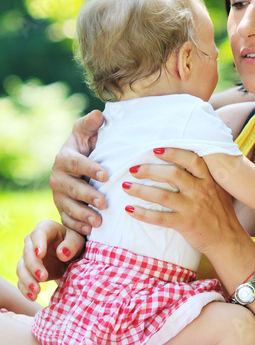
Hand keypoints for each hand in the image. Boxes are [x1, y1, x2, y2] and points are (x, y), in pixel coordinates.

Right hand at [16, 220, 84, 298]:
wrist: (72, 257)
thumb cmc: (74, 244)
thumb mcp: (78, 242)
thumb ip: (71, 245)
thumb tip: (62, 253)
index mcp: (46, 229)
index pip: (38, 233)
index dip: (38, 244)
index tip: (40, 255)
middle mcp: (33, 242)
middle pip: (28, 253)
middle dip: (34, 266)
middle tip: (43, 277)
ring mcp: (29, 257)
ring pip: (21, 267)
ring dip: (27, 280)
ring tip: (36, 291)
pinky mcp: (28, 271)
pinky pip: (21, 280)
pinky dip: (25, 289)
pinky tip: (32, 297)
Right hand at [50, 111, 107, 233]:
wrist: (80, 169)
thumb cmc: (88, 148)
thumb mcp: (88, 134)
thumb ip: (92, 125)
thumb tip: (99, 114)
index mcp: (64, 158)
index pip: (76, 163)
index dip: (90, 168)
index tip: (106, 175)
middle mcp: (58, 178)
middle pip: (72, 188)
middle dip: (88, 196)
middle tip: (104, 202)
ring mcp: (59, 196)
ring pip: (68, 207)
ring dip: (83, 214)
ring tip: (99, 221)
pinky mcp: (62, 210)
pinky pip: (67, 221)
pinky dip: (77, 227)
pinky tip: (90, 230)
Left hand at [121, 148, 242, 258]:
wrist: (228, 240)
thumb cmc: (221, 214)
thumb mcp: (218, 190)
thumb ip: (204, 178)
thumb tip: (185, 163)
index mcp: (209, 180)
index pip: (191, 160)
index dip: (172, 153)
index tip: (156, 150)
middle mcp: (201, 191)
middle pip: (172, 174)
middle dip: (149, 170)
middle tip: (133, 170)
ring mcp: (193, 208)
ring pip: (162, 195)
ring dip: (140, 190)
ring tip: (126, 187)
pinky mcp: (186, 224)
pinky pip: (160, 218)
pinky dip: (143, 213)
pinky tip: (130, 210)